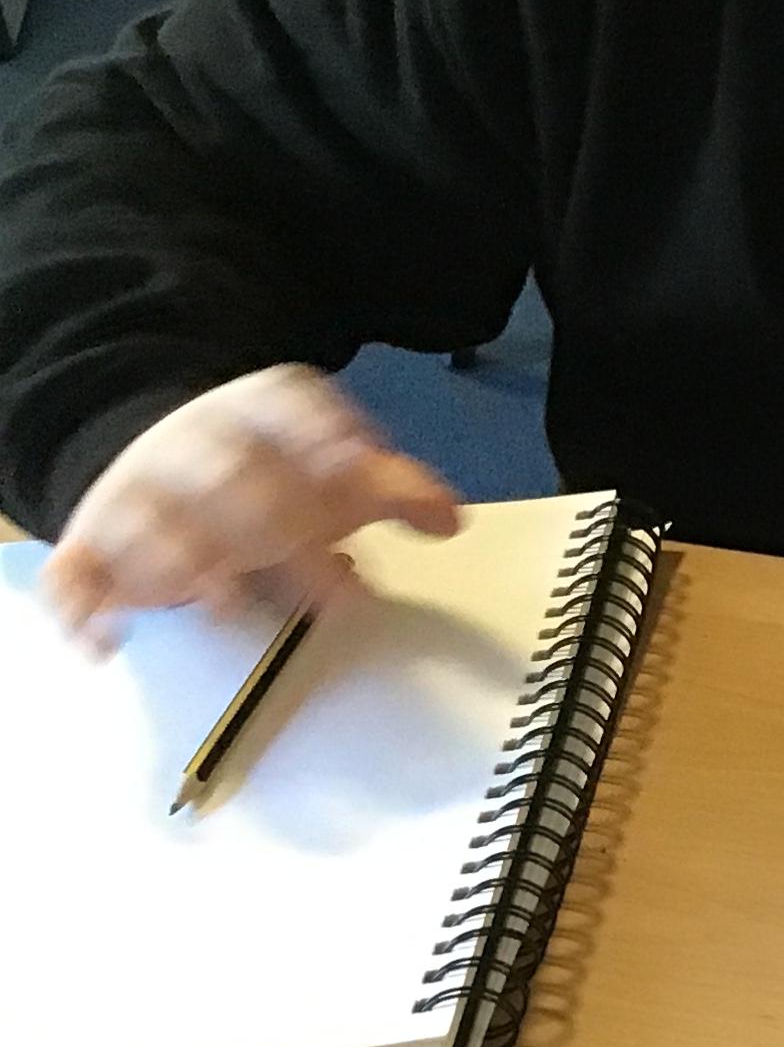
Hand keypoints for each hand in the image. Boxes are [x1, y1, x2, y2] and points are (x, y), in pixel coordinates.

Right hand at [41, 365, 459, 645]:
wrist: (157, 459)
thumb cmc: (270, 477)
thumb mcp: (333, 473)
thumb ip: (393, 490)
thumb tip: (449, 521)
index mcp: (255, 415)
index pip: (285, 405)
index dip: (317, 430)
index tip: (352, 459)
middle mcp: (190, 445)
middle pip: (232, 478)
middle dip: (278, 524)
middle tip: (338, 591)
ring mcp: (136, 492)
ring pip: (150, 519)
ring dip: (182, 560)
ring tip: (221, 604)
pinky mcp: (90, 542)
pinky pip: (71, 569)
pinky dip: (81, 603)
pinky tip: (107, 641)